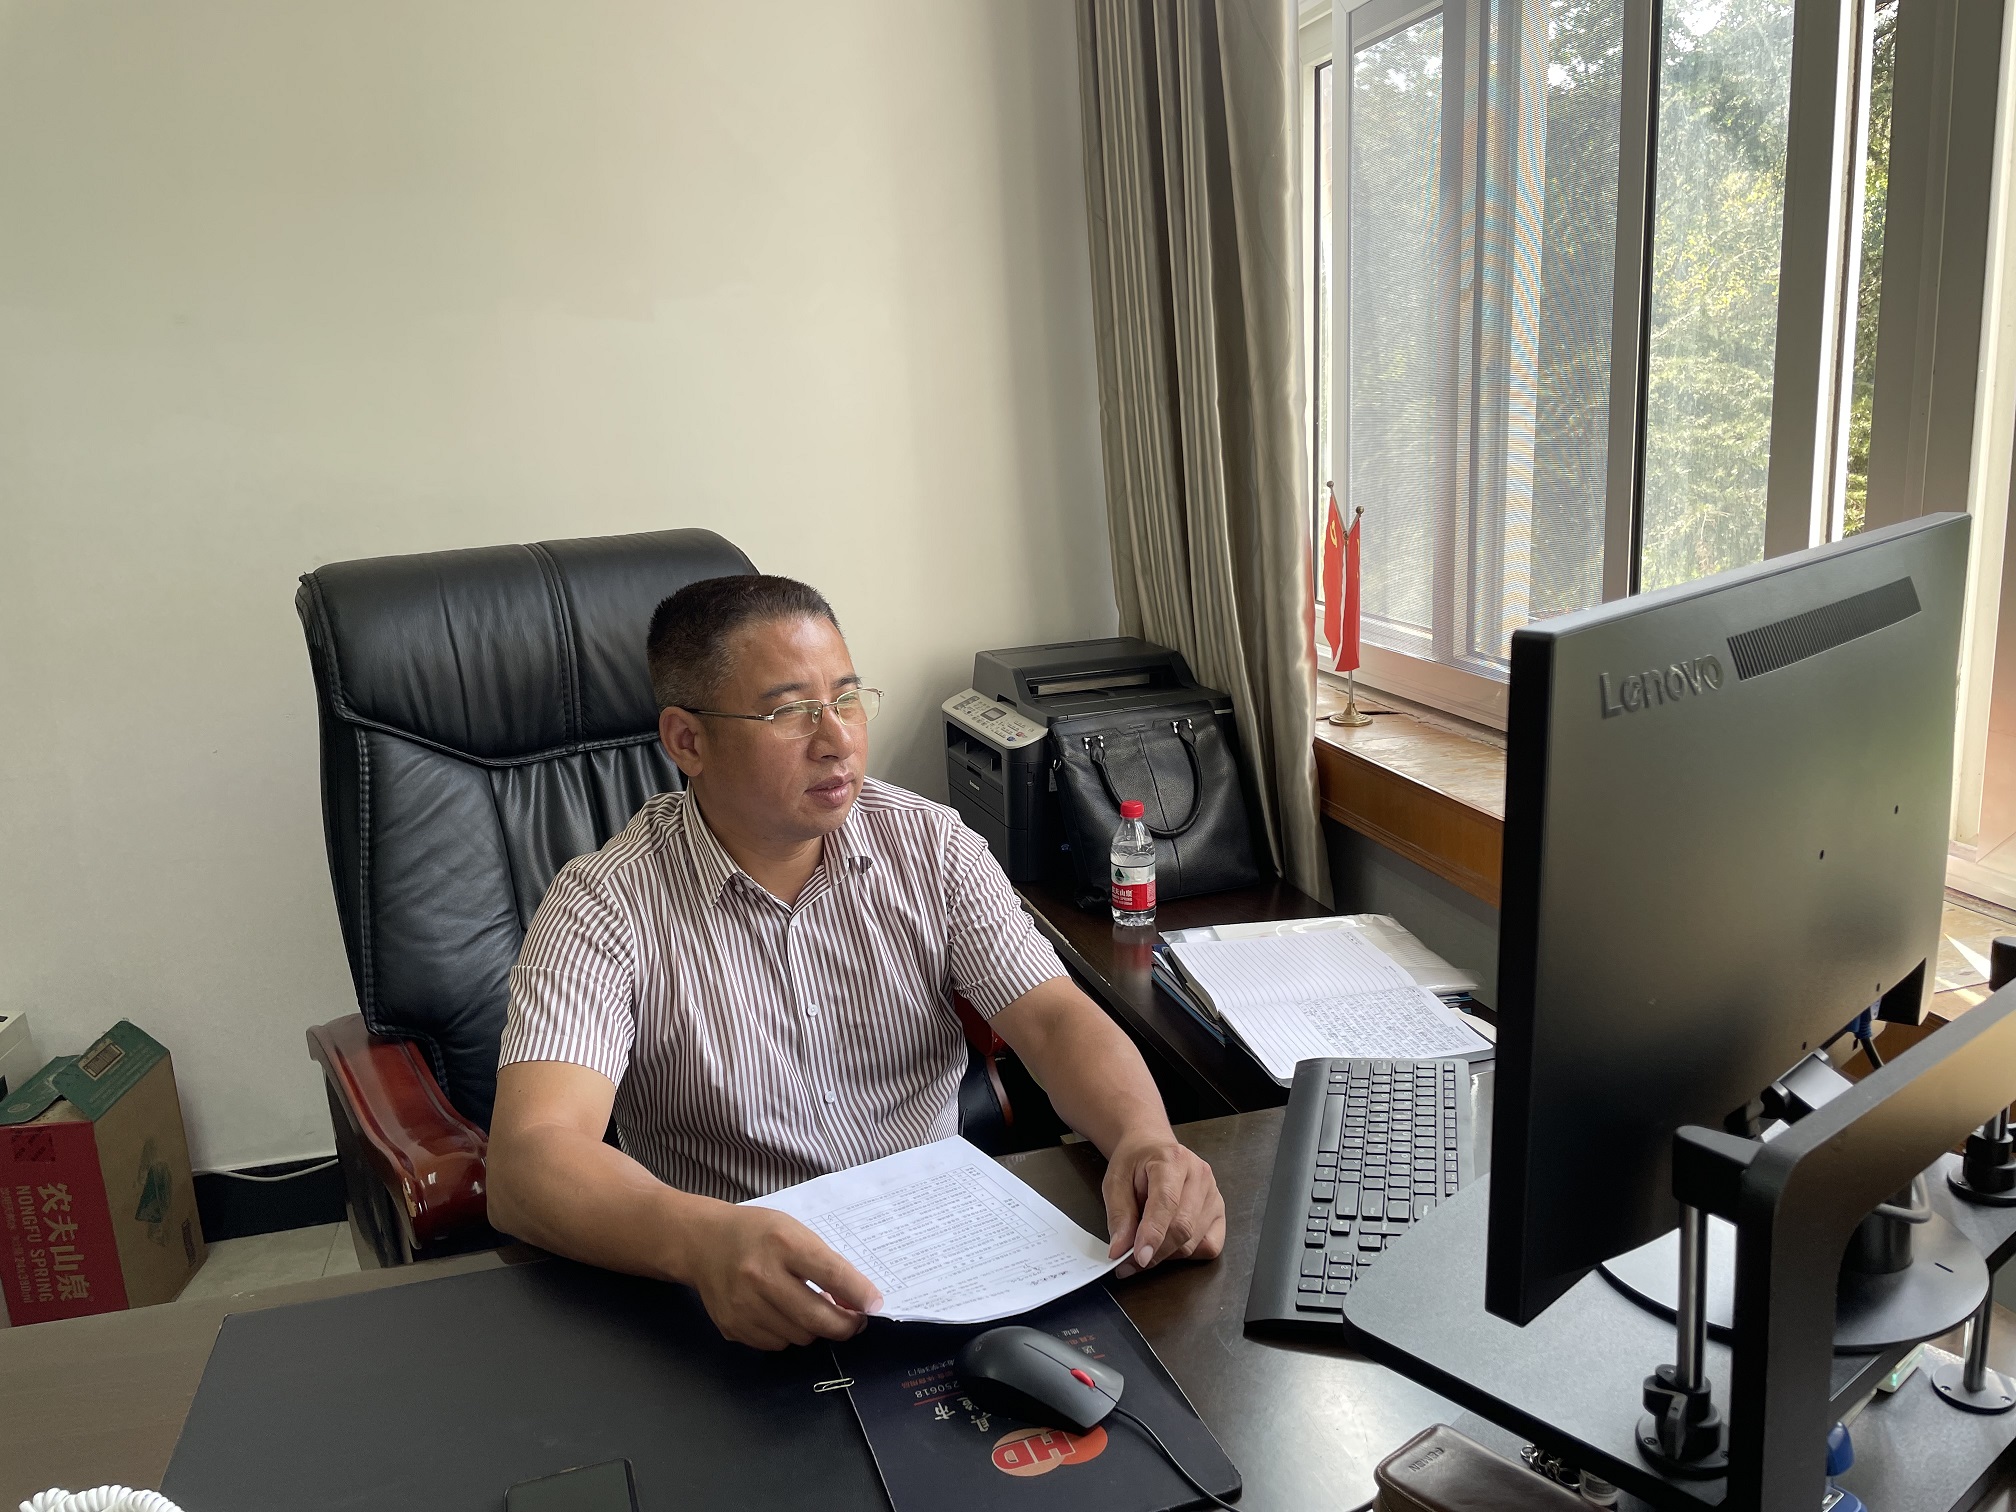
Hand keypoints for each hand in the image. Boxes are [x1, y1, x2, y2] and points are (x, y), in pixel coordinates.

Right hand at [684, 1204, 883, 1349]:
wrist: (703, 1242)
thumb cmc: (757, 1233)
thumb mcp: (794, 1231)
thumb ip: (825, 1263)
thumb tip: (856, 1300)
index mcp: (782, 1244)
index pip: (832, 1274)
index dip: (859, 1294)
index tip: (875, 1304)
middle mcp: (760, 1276)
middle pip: (817, 1318)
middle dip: (844, 1325)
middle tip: (854, 1321)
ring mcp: (743, 1305)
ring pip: (799, 1336)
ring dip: (815, 1329)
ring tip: (812, 1309)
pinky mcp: (732, 1327)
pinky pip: (776, 1344)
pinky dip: (788, 1333)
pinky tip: (783, 1314)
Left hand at [1101, 1131, 1225, 1277]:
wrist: (1152, 1147)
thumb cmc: (1135, 1162)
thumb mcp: (1115, 1182)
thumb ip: (1119, 1216)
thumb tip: (1120, 1250)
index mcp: (1172, 1160)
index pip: (1166, 1203)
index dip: (1153, 1234)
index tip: (1139, 1258)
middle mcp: (1199, 1175)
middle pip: (1183, 1227)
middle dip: (1155, 1251)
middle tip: (1129, 1262)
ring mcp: (1214, 1193)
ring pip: (1194, 1241)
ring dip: (1167, 1254)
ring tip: (1146, 1245)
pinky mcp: (1220, 1211)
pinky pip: (1210, 1246)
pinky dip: (1188, 1254)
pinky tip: (1171, 1243)